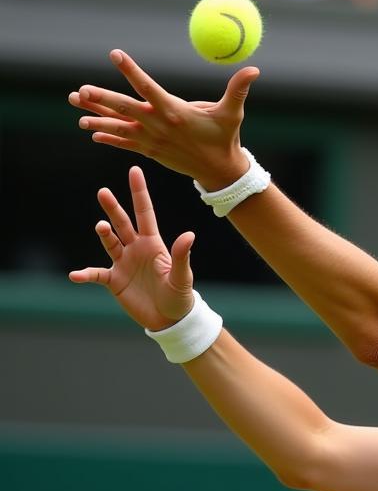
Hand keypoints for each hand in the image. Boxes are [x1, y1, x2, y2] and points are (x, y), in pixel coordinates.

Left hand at [69, 49, 259, 189]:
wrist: (221, 172)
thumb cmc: (226, 139)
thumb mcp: (232, 113)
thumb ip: (238, 90)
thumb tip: (255, 70)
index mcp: (174, 112)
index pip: (148, 87)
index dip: (131, 70)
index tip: (115, 55)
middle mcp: (159, 126)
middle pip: (124, 108)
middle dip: (101, 100)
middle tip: (80, 91)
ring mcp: (153, 140)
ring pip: (120, 127)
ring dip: (97, 119)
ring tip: (77, 112)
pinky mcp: (152, 152)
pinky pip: (126, 144)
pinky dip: (109, 137)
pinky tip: (93, 132)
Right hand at [69, 166, 195, 331]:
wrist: (169, 320)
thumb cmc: (180, 297)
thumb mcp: (182, 277)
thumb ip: (182, 256)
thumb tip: (189, 234)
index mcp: (153, 244)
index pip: (145, 213)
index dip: (139, 192)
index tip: (134, 170)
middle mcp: (135, 249)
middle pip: (122, 223)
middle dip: (113, 208)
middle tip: (103, 192)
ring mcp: (123, 263)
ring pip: (109, 243)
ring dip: (104, 234)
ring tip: (101, 227)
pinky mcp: (114, 280)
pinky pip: (96, 274)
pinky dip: (86, 274)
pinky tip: (76, 275)